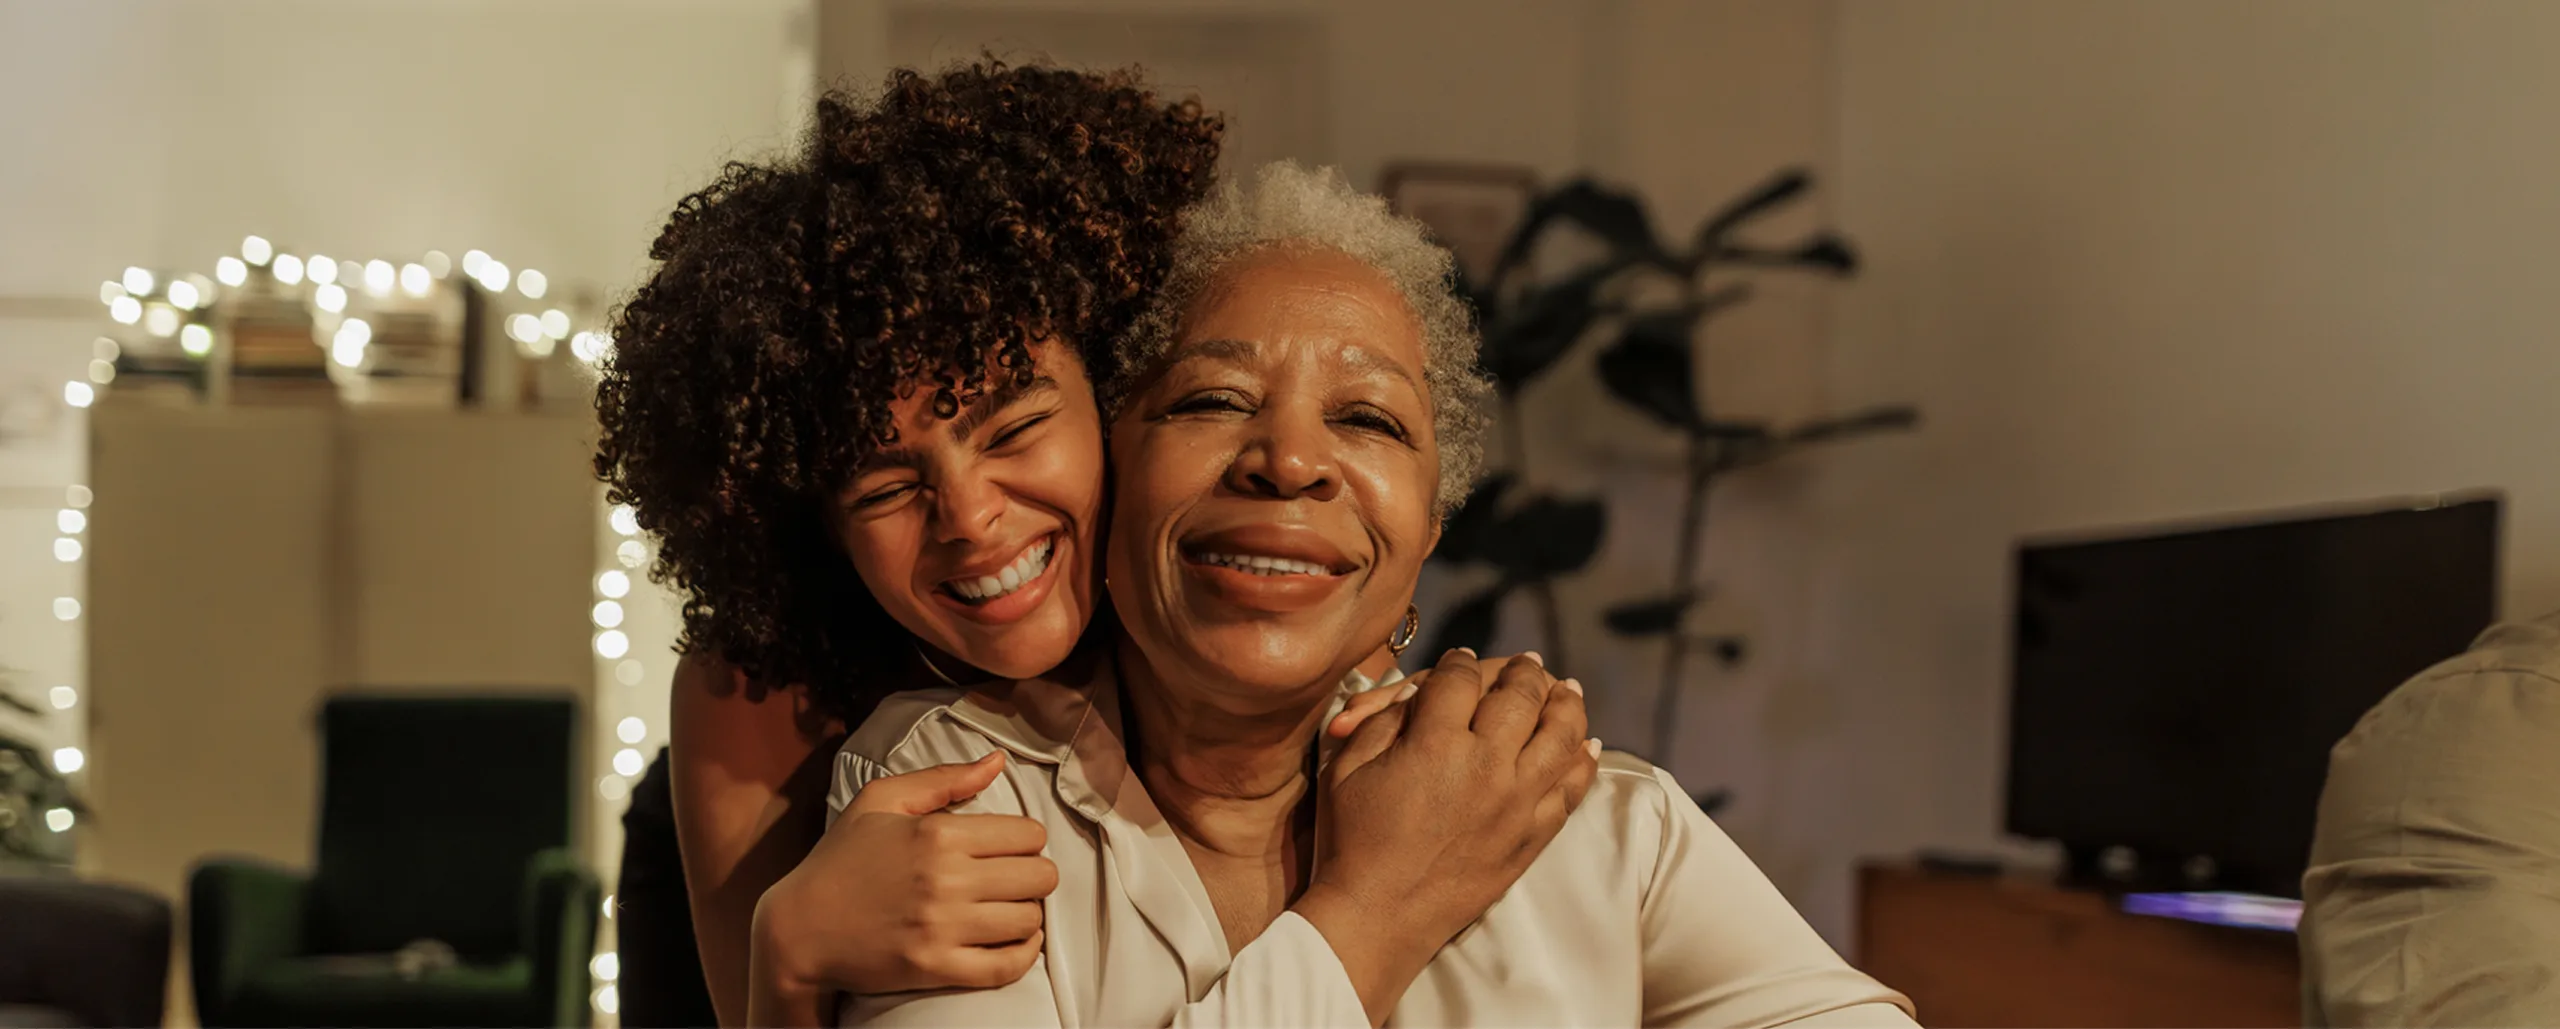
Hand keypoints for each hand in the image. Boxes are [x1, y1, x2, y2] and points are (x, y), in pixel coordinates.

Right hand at [752, 752, 1057, 999]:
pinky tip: (1016, 941)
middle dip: (1033, 875)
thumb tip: (997, 761)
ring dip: (1027, 913)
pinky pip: (1008, 966)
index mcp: (939, 834)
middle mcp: (947, 879)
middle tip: (1012, 878)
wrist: (798, 929)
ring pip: (1029, 920)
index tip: (1010, 847)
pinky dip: (1024, 954)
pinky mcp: (937, 968)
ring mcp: (943, 927)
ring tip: (1008, 908)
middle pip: (1039, 877)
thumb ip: (943, 778)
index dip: (1027, 839)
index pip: (1029, 834)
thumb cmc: (841, 860)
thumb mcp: (881, 800)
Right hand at [1294, 648, 1597, 1021]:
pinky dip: (1584, 761)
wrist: (1379, 916)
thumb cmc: (1352, 839)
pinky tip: (1586, 744)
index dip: (1459, 662)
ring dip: (1567, 704)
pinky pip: (1573, 788)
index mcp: (1435, 742)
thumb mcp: (1349, 766)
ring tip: (1566, 689)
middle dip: (1522, 671)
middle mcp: (1485, 764)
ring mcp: (1518, 801)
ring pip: (1562, 734)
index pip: (1461, 678)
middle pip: (1521, 695)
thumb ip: (1386, 718)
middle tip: (1525, 663)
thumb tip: (1423, 690)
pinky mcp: (1533, 835)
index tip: (1460, 659)